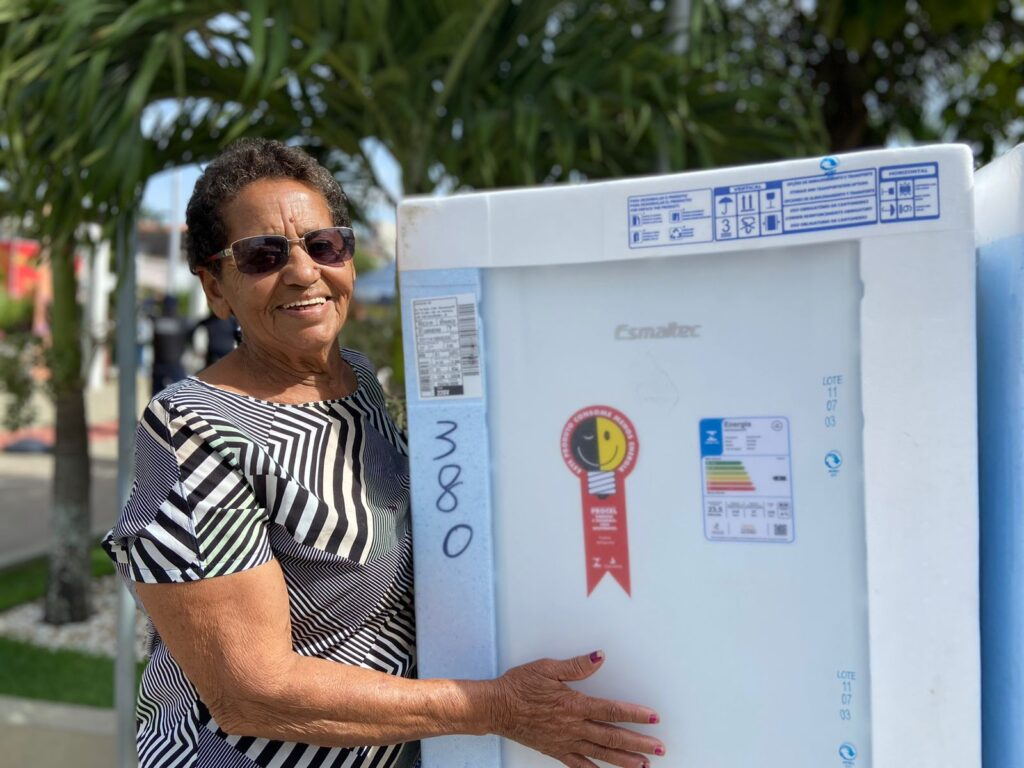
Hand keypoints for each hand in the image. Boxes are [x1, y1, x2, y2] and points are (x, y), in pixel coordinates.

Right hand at [488, 651, 664, 766]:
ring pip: (601, 754)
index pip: (612, 710)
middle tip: (659, 747)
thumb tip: (600, 657)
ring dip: (625, 760)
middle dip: (639, 743)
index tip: (653, 717)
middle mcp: (573, 726)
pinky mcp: (555, 750)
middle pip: (612, 736)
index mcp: (574, 704)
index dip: (634, 714)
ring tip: (644, 764)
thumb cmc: (520, 685)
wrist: (496, 707)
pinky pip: (579, 764)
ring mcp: (565, 741)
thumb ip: (576, 665)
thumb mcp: (547, 667)